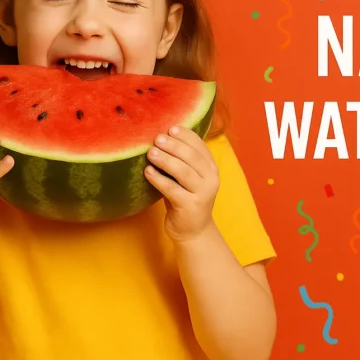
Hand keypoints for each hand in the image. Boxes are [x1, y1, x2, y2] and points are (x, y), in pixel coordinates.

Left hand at [145, 126, 218, 242]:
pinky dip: (158, 179)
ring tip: (150, 153)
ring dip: (165, 160)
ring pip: (182, 171)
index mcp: (212, 168)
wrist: (193, 231)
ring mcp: (202, 193)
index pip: (200, 146)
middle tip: (156, 139)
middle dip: (173, 145)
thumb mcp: (189, 178)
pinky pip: (171, 189)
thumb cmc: (186, 198)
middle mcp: (211, 179)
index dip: (185, 135)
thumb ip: (182, 160)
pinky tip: (147, 172)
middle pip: (191, 157)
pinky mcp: (190, 206)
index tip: (170, 128)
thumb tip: (161, 136)